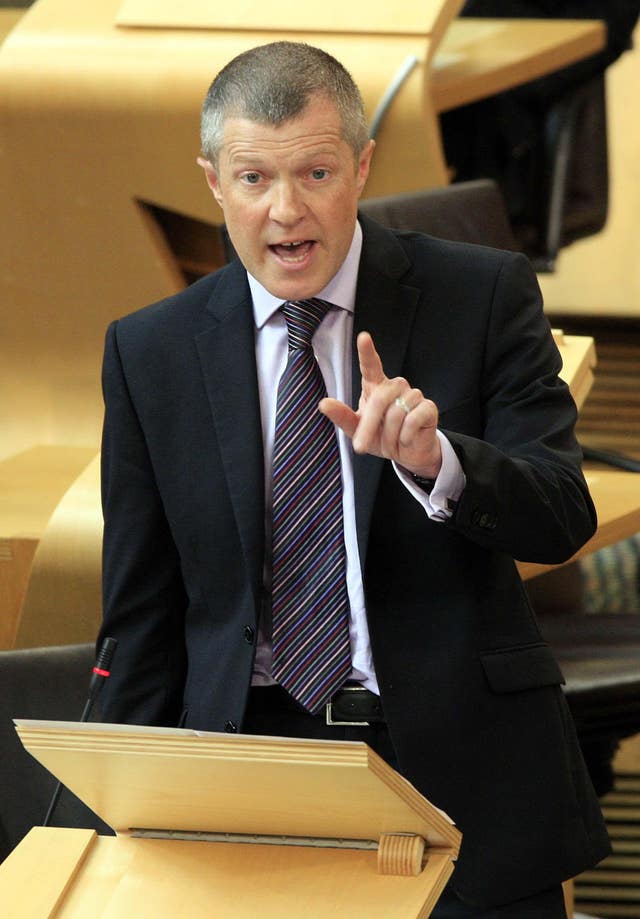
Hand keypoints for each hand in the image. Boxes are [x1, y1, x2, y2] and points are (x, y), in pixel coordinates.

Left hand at [319, 331, 441, 477]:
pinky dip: (406, 436)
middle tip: (360, 447)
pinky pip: (413, 420)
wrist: (406, 454)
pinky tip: (406, 439)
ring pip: (396, 413)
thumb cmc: (380, 438)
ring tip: (392, 441)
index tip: (363, 337)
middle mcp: (395, 386)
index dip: (367, 351)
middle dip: (368, 427)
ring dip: (389, 435)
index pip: (370, 365)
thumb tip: (323, 404)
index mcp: (376, 387)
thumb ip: (342, 417)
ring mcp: (413, 395)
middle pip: (379, 400)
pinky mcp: (428, 408)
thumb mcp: (357, 430)